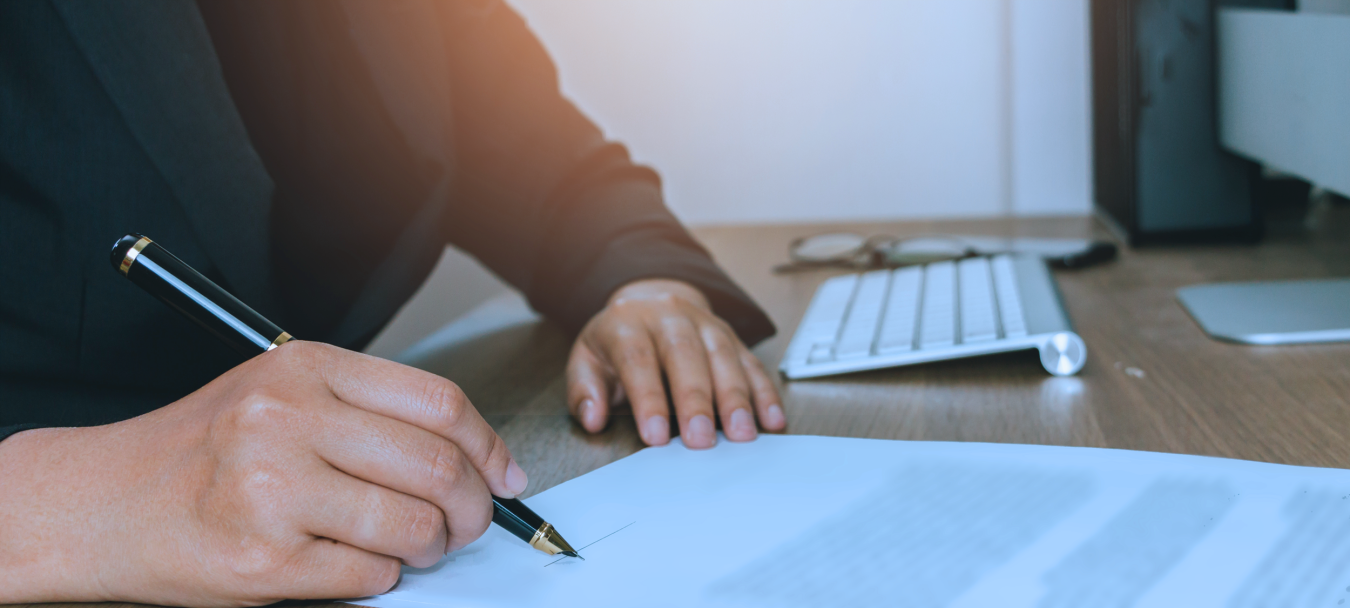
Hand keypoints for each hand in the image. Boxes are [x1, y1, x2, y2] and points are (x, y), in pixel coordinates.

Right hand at [0, 341, 523, 606]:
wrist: (104, 502)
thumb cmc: (202, 450)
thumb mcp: (282, 396)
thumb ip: (370, 413)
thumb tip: (477, 459)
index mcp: (305, 369)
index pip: (439, 402)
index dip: (489, 446)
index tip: (505, 476)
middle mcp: (287, 420)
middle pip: (438, 465)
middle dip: (475, 507)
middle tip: (471, 523)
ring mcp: (272, 489)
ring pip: (412, 525)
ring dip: (433, 547)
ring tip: (418, 546)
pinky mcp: (262, 559)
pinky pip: (370, 574)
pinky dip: (384, 576)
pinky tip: (362, 564)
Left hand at [567, 279, 784, 448]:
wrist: (648, 302)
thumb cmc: (617, 341)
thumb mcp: (586, 358)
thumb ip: (585, 390)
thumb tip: (593, 419)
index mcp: (628, 323)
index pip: (638, 359)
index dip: (648, 399)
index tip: (655, 437)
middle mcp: (669, 317)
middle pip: (685, 356)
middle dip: (696, 400)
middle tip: (702, 439)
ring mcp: (704, 323)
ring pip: (723, 356)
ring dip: (736, 397)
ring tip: (742, 433)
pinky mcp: (731, 336)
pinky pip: (751, 361)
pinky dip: (764, 392)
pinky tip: (771, 419)